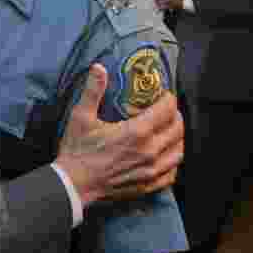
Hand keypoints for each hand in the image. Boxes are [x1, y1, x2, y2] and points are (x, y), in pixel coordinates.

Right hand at [56, 65, 183, 206]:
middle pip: (177, 129)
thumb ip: (93, 90)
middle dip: (175, 115)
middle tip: (167, 109)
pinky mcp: (147, 185)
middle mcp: (149, 151)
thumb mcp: (81, 116)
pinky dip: (173, 161)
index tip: (163, 94)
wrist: (73, 184)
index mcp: (137, 132)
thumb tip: (98, 67)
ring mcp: (151, 170)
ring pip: (179, 151)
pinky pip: (172, 172)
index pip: (167, 110)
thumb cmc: (77, 150)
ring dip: (178, 138)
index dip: (168, 98)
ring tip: (170, 130)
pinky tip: (166, 155)